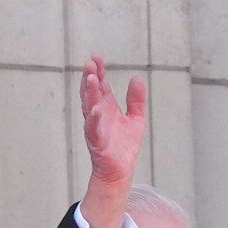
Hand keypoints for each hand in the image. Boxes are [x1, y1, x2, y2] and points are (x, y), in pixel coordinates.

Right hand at [78, 55, 146, 227]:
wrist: (120, 171)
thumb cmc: (124, 145)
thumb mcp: (136, 118)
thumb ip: (137, 99)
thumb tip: (137, 78)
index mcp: (106, 107)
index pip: (100, 85)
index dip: (99, 71)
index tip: (97, 56)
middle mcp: (98, 115)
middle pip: (91, 92)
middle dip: (90, 77)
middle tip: (90, 62)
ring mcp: (95, 128)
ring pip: (89, 107)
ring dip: (89, 93)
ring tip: (92, 78)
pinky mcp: (97, 142)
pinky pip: (93, 129)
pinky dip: (93, 119)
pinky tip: (96, 109)